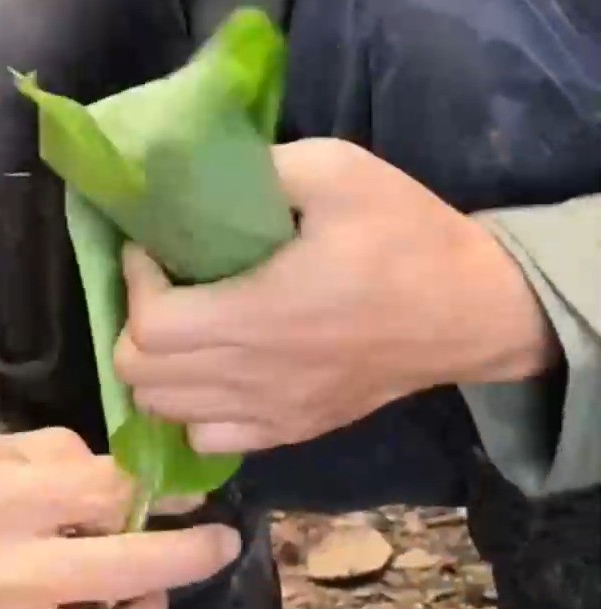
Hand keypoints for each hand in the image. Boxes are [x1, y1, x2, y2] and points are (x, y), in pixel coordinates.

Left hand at [115, 137, 557, 456]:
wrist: (472, 309)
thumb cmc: (404, 235)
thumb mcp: (336, 171)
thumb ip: (257, 169)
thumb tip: (189, 173)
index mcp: (261, 315)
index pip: (149, 328)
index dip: (136, 282)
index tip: (154, 247)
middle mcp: (256, 377)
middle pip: (141, 376)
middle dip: (135, 320)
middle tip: (163, 279)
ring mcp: (272, 413)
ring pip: (165, 413)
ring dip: (156, 365)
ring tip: (183, 319)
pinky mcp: (291, 431)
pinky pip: (208, 440)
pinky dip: (190, 407)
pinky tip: (210, 365)